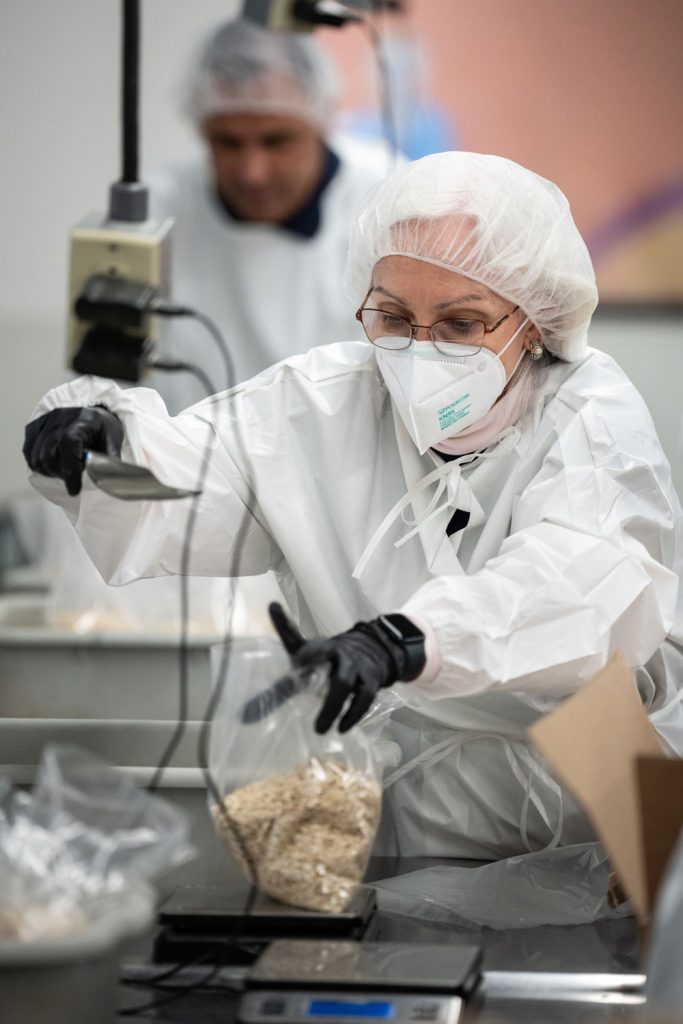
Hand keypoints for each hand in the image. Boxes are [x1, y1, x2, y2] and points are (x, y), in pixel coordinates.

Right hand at [23, 406, 123, 496]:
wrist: (90, 410)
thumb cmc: (102, 427)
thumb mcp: (113, 439)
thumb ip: (110, 459)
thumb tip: (109, 480)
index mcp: (81, 421)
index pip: (68, 445)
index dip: (70, 470)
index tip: (75, 490)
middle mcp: (58, 420)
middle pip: (49, 455)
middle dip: (61, 473)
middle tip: (75, 476)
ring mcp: (43, 423)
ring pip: (37, 458)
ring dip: (50, 471)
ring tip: (65, 470)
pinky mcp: (34, 428)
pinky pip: (29, 453)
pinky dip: (39, 465)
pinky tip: (54, 465)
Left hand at [242, 602, 422, 733]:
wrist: (371, 653)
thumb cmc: (327, 665)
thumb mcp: (304, 672)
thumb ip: (277, 692)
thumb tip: (242, 718)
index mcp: (312, 647)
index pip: (293, 635)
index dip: (283, 622)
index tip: (273, 607)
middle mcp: (333, 651)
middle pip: (323, 660)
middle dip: (314, 688)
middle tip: (301, 710)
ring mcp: (354, 664)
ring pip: (346, 682)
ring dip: (334, 706)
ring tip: (322, 729)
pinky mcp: (371, 679)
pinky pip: (365, 697)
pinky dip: (354, 714)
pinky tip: (343, 728)